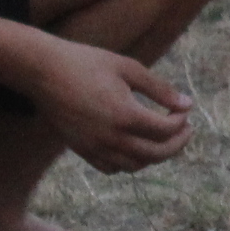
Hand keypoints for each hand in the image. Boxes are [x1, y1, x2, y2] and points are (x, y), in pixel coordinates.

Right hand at [25, 38, 195, 173]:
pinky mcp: (81, 149)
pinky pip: (111, 168)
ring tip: (164, 139)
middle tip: (186, 131)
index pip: (165, 130)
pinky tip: (135, 147)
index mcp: (125, 115)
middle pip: (156, 154)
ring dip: (155, 156)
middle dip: (177, 144)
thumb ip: (159, 88)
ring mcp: (94, 147)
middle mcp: (111, 137)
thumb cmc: (86, 62)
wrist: (43, 71)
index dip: (181, 122)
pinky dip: (129, 163)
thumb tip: (187, 104)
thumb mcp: (128, 67)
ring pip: (135, 165)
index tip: (184, 110)